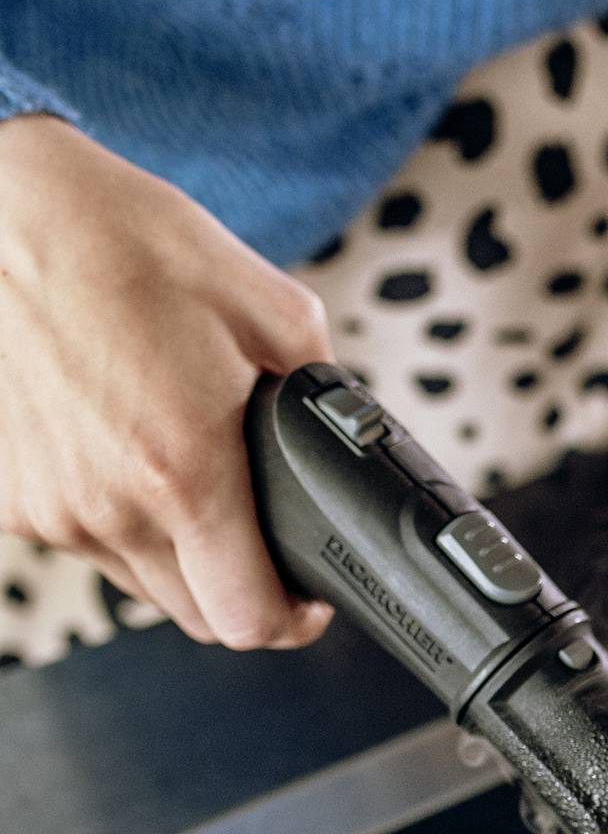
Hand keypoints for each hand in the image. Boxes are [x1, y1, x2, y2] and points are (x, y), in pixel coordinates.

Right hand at [0, 114, 334, 646]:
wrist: (12, 213)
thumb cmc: (127, 244)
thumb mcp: (272, 308)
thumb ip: (324, 394)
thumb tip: (347, 440)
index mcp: (185, 470)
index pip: (247, 618)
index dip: (292, 620)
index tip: (307, 599)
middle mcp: (110, 505)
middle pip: (197, 615)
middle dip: (241, 588)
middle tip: (262, 537)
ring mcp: (53, 508)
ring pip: (141, 583)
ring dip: (179, 554)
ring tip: (189, 472)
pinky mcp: (12, 498)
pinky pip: (87, 541)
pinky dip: (119, 518)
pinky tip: (128, 452)